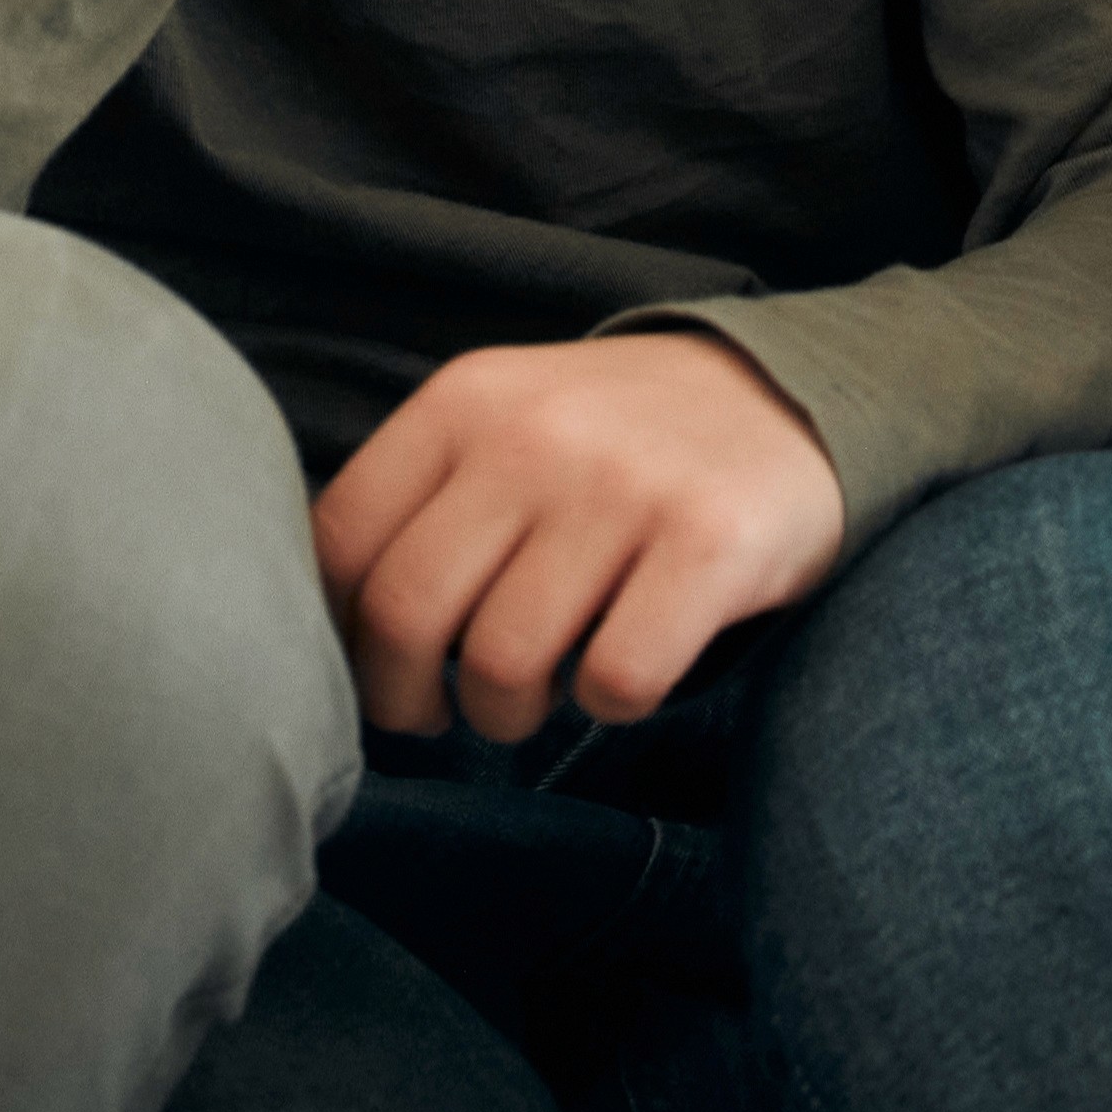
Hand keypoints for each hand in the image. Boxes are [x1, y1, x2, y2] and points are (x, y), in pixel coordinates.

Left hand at [313, 331, 850, 741]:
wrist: (790, 396)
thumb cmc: (615, 442)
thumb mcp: (506, 422)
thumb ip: (421, 497)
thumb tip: (320, 622)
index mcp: (464, 401)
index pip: (341, 541)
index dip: (337, 638)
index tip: (376, 671)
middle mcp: (535, 434)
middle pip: (408, 612)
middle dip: (407, 699)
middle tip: (440, 715)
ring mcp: (624, 487)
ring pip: (503, 662)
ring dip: (506, 714)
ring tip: (532, 698)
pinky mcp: (711, 545)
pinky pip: (614, 682)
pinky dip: (608, 706)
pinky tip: (622, 673)